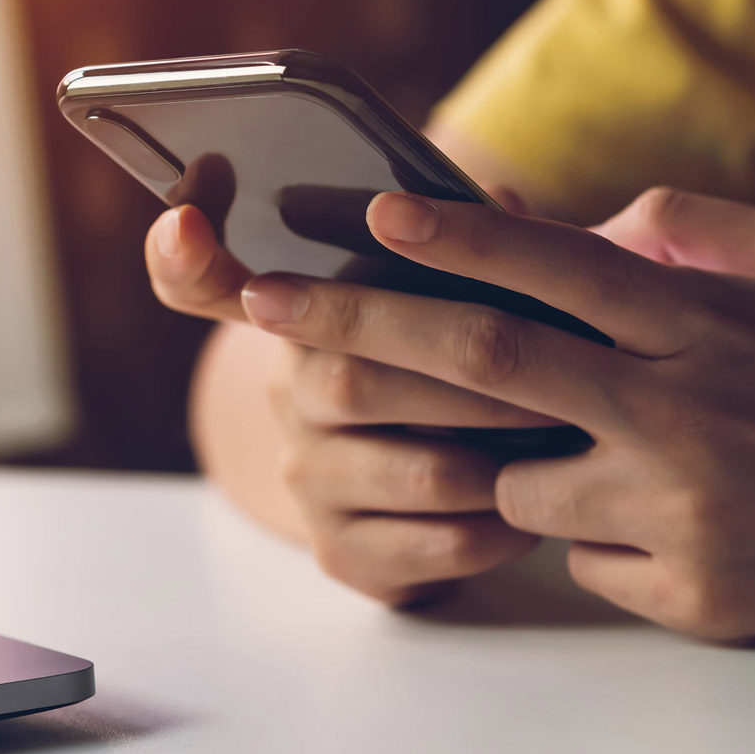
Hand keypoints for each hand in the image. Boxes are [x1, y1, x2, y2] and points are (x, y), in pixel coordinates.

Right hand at [146, 198, 552, 605]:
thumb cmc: (467, 364)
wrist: (454, 490)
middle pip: (353, 380)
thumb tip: (496, 197)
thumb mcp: (464, 291)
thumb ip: (472, 242)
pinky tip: (540, 504)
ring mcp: (312, 483)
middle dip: (468, 374)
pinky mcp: (348, 556)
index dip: (185, 256)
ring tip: (569, 433)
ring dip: (503, 454)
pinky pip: (438, 545)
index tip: (187, 223)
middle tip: (558, 366)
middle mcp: (291, 399)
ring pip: (418, 471)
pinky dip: (503, 524)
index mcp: (302, 317)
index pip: (200, 282)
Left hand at [236, 187, 754, 640]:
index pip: (538, 269)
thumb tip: (585, 229)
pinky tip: (677, 511)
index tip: (360, 213)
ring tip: (541, 436)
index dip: (441, 238)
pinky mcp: (690, 594)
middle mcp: (673, 412)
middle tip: (264, 306)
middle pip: (479, 367)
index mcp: (699, 321)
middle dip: (355, 329)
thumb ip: (687, 234)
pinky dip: (592, 527)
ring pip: (519, 483)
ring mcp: (676, 512)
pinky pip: (585, 557)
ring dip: (503, 459)